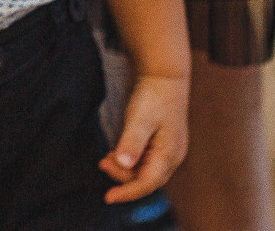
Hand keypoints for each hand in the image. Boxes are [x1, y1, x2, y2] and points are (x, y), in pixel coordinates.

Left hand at [101, 72, 189, 203]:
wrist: (165, 76)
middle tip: (102, 162)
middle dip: (122, 177)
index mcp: (170, 154)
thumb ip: (132, 142)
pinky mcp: (162, 145)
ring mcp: (168, 152)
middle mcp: (172, 157)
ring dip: (124, 169)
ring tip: (106, 157)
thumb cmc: (154, 96)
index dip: (127, 192)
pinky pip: (145, 163)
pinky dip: (129, 162)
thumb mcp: (140, 118)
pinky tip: (116, 154)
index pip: (148, 183)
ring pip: (144, 172)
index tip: (108, 197)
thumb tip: (123, 165)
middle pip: (146, 180)